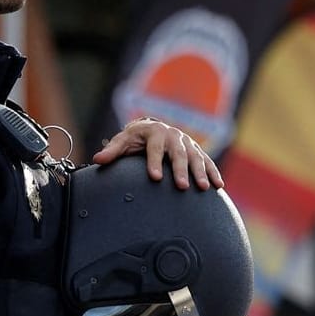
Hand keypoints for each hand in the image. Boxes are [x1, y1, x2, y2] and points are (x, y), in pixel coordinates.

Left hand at [94, 118, 222, 190]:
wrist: (152, 127)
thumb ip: (112, 151)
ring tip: (204, 188)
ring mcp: (187, 142)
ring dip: (201, 172)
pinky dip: (214, 172)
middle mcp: (173, 136)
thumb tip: (97, 159)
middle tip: (182, 186)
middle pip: (178, 154)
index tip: (154, 177)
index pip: (154, 149)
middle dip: (181, 170)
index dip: (154, 162)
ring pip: (196, 157)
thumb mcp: (123, 142)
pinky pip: (207, 161)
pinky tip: (218, 186)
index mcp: (154, 132)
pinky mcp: (196, 150)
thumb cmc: (135, 139)